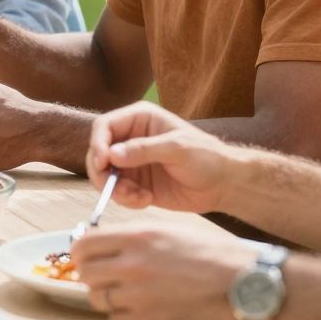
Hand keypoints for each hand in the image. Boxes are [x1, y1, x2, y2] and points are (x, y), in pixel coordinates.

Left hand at [69, 224, 257, 319]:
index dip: (81, 251)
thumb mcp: (168, 230)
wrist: (244, 283)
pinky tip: (143, 309)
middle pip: (85, 274)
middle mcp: (132, 266)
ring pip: (98, 299)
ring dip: (109, 297)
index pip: (83, 245)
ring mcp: (139, 297)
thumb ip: (130, 237)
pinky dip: (124, 317)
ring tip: (131, 293)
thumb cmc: (210, 254)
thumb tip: (100, 243)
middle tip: (107, 276)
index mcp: (136, 238)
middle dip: (93, 275)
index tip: (87, 256)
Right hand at [88, 102, 238, 215]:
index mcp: (139, 119)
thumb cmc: (207, 157)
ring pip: (104, 175)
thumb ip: (144, 150)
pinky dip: (126, 199)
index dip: (98, 143)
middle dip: (102, 172)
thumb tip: (111, 155)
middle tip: (113, 187)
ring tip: (137, 197)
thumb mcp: (177, 148)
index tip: (102, 163)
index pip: (105, 126)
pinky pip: (117, 192)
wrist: (223, 185)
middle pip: (98, 151)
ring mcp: (132, 162)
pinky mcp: (135, 183)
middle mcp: (131, 138)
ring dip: (115, 189)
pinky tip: (146, 200)